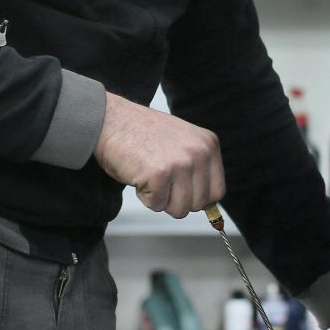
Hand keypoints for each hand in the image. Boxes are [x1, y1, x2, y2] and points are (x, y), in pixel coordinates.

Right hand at [94, 92, 225, 218]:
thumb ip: (198, 168)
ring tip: (150, 176)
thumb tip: (207, 206)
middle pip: (198, 204)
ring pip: (179, 209)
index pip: (217, 191)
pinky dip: (144, 196)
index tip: (182, 191)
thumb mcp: (182, 143)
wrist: (111, 121)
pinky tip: (139, 174)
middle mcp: (199, 152)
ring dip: (161, 199)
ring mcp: (180, 163)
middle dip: (176, 200)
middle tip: (160, 180)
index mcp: (208, 144)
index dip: (197, 198)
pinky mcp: (159, 174)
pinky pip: (156, 205)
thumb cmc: (142, 134)